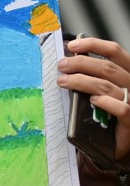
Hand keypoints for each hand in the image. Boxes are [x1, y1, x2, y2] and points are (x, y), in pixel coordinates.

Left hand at [59, 35, 129, 164]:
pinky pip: (121, 108)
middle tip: (61, 66)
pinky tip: (92, 101)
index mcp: (127, 73)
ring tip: (63, 81)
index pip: (115, 51)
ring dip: (82, 81)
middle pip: (107, 68)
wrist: (121, 140)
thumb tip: (70, 61)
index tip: (72, 45)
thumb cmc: (110, 112)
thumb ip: (94, 75)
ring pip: (107, 86)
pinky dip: (105, 102)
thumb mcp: (103, 89)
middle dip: (81, 64)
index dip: (94, 44)